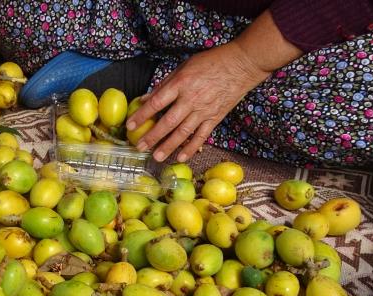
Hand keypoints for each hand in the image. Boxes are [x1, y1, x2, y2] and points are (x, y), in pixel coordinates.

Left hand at [125, 42, 269, 162]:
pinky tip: (180, 157)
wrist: (242, 64)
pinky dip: (191, 148)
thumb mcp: (184, 66)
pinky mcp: (215, 117)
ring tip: (156, 157)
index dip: (142, 115)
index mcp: (181, 84)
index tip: (130, 126)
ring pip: (183, 133)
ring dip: (168, 146)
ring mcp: (204, 110)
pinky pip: (201, 136)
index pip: (156, 103)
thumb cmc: (211, 62)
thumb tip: (145, 98)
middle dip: (152, 136)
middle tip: (140, 147)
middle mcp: (191, 99)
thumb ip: (164, 84)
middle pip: (168, 122)